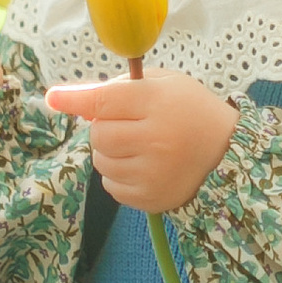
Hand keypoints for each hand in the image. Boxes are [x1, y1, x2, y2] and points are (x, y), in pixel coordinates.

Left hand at [45, 68, 237, 212]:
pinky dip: (119, 175)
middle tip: (126, 124)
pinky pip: (111, 185)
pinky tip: (143, 166)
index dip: (75, 99)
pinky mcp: (150, 198)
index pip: (104, 101)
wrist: (227, 154)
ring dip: (110, 152)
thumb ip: (121, 88)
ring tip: (138, 146)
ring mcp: (152, 172)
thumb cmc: (190, 111)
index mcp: (158, 103)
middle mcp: (155, 139)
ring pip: (102, 161)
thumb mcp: (164, 85)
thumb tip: (75, 101)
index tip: (54, 98)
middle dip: (104, 127)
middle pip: (98, 134)